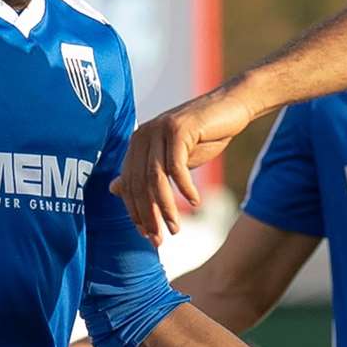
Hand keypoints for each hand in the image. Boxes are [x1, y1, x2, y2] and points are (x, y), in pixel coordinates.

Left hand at [113, 88, 254, 244]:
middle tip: (160, 240)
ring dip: (165, 207)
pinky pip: (176, 166)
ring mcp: (160, 130)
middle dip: (149, 216)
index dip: (136, 212)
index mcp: (137, 143)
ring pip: (156, 178)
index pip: (129, 184)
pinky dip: (184, 188)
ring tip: (176, 228)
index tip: (147, 235)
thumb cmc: (203, 135)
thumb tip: (114, 189)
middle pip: (140, 184)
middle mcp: (143, 134)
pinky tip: (194, 203)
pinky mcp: (179, 128)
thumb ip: (146, 173)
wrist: (232, 106)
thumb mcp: (172, 158)